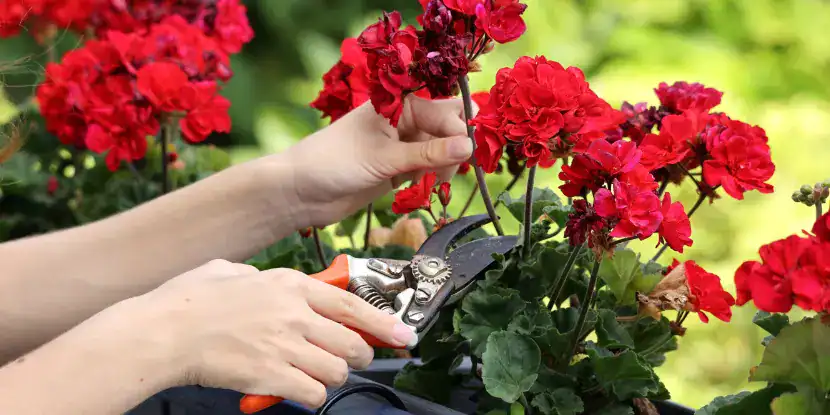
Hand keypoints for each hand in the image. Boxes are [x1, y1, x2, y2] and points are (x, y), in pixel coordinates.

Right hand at [132, 260, 413, 407]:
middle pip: (352, 343)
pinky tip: (297, 389)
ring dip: (332, 377)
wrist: (163, 332)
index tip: (403, 335)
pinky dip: (311, 395)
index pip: (352, 304)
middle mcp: (295, 314)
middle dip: (359, 356)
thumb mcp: (232, 270)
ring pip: (337, 371)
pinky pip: (313, 393)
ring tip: (316, 375)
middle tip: (351, 359)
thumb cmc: (191, 299)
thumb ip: (261, 277)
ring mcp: (284, 345)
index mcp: (290, 285)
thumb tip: (268, 281)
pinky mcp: (271, 376)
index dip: (384, 323)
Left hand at [275, 96, 472, 227]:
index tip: (463, 157)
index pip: (445, 113)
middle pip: (446, 128)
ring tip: (431, 184)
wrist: (300, 192)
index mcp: (398, 104)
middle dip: (455, 148)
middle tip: (448, 170)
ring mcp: (401, 145)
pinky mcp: (397, 168)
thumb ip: (428, 154)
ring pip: (440, 152)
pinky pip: (427, 169)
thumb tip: (469, 146)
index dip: (459, 133)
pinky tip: (422, 189)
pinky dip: (431, 179)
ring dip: (443, 168)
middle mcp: (403, 121)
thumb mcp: (384, 158)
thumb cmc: (334, 163)